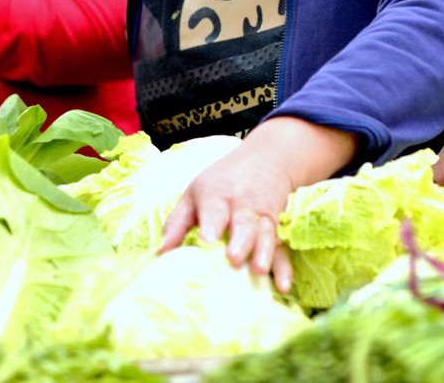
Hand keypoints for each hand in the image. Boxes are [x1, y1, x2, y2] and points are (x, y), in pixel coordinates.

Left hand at [158, 117, 356, 293]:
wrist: (266, 160)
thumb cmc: (221, 183)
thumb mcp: (195, 194)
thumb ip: (177, 223)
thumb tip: (160, 253)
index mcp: (217, 194)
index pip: (215, 208)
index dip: (213, 223)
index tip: (208, 241)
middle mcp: (242, 204)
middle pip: (243, 222)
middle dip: (240, 240)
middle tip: (233, 259)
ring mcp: (262, 216)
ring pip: (265, 233)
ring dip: (263, 252)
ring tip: (258, 270)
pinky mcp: (276, 228)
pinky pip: (281, 247)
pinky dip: (284, 266)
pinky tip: (283, 284)